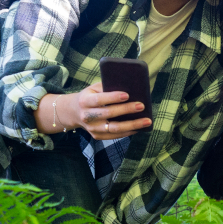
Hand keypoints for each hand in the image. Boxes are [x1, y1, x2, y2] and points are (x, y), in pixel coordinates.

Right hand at [37, 83, 151, 139]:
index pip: (100, 99)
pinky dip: (128, 132)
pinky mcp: (97, 136)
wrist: (75, 112)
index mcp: (85, 101)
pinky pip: (115, 136)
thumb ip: (107, 87)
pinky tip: (139, 128)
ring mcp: (92, 128)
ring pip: (114, 128)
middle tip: (141, 106)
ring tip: (147, 121)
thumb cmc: (91, 96)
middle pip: (109, 114)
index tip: (127, 95)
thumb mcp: (94, 88)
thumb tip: (130, 86)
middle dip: (126, 110)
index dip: (113, 97)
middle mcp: (87, 116)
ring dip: (132, 125)